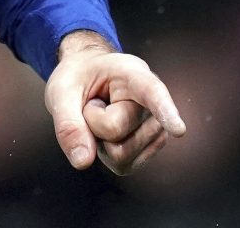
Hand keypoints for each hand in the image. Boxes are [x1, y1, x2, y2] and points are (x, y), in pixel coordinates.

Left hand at [44, 31, 186, 175]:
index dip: (166, 111)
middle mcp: (152, 103)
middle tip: (92, 102)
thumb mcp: (61, 90)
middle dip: (91, 122)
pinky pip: (123, 166)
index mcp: (133, 74)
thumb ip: (67, 123)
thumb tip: (83, 161)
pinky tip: (106, 133)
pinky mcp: (148, 150)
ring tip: (101, 114)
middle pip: (115, 131)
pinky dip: (106, 154)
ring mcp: (154, 129)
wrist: (89, 77)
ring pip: (121, 155)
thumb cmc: (78, 78)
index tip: (179, 129)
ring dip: (99, 139)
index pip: (152, 93)